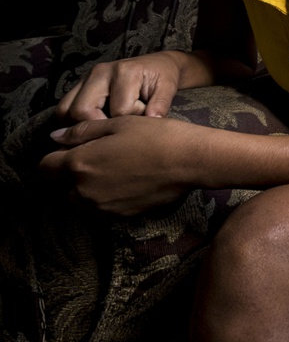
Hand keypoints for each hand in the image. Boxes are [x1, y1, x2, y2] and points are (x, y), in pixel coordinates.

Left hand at [39, 116, 194, 214]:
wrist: (189, 161)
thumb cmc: (155, 136)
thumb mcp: (118, 124)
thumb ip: (82, 132)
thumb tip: (56, 137)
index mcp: (79, 164)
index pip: (45, 167)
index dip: (54, 157)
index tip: (69, 150)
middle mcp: (84, 191)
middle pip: (63, 186)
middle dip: (74, 174)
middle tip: (100, 158)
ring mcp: (102, 207)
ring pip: (82, 200)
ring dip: (89, 188)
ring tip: (116, 171)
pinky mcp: (119, 217)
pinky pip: (102, 209)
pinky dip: (107, 198)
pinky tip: (128, 182)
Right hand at [57, 52, 185, 121]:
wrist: (156, 65)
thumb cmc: (162, 78)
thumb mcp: (168, 88)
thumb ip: (161, 104)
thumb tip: (153, 120)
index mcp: (124, 72)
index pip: (118, 110)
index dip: (130, 121)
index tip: (141, 117)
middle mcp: (99, 72)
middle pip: (81, 110)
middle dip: (98, 127)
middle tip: (115, 130)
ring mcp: (85, 78)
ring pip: (64, 110)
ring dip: (79, 126)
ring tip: (102, 129)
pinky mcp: (79, 85)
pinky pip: (63, 108)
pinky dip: (72, 122)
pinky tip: (91, 126)